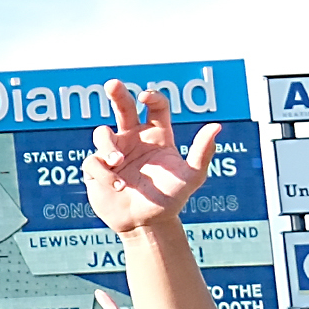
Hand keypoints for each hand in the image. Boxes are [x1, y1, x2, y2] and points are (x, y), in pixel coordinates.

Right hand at [85, 86, 220, 234]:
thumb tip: (216, 126)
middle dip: (117, 93)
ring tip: (117, 162)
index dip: (151, 97)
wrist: (146, 224)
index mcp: (157, 134)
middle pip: (123, 107)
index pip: (155, 107)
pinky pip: (92, 162)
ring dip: (108, 145)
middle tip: (112, 84)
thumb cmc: (171, 198)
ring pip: (102, 134)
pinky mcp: (96, 169)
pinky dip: (101, 172)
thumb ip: (203, 152)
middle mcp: (133, 138)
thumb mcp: (191, 176)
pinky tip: (116, 186)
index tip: (146, 98)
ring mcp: (113, 153)